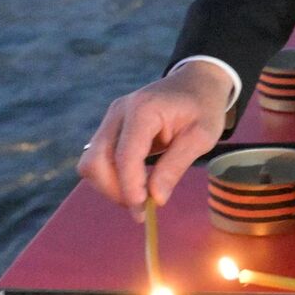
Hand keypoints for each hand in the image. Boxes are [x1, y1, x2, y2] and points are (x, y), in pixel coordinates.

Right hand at [77, 62, 234, 218]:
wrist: (195, 83)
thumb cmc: (203, 107)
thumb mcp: (202, 136)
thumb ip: (176, 166)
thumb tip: (156, 199)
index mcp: (143, 109)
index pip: (124, 155)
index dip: (129, 187)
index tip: (142, 211)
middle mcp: (119, 112)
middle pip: (96, 160)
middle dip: (114, 190)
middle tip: (141, 209)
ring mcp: (111, 119)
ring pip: (91, 163)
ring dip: (110, 187)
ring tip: (139, 198)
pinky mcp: (110, 128)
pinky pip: (98, 160)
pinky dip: (111, 178)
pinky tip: (135, 184)